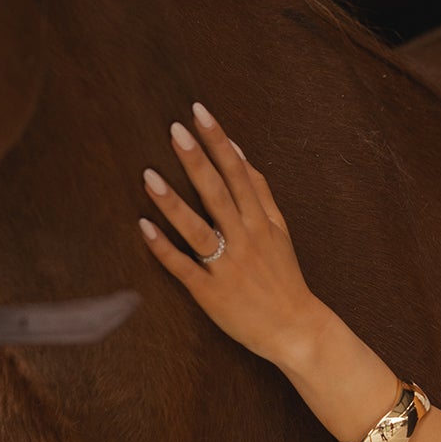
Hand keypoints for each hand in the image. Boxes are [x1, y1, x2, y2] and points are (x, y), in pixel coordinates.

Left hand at [138, 101, 318, 364]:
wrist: (296, 328)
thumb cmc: (284, 277)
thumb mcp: (279, 229)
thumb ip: (260, 191)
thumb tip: (240, 153)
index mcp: (261, 220)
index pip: (238, 171)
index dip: (219, 141)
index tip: (200, 113)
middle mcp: (245, 239)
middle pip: (218, 193)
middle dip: (197, 160)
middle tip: (175, 130)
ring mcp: (228, 266)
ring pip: (198, 229)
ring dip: (173, 202)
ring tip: (148, 175)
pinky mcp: (212, 293)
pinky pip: (185, 267)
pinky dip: (165, 248)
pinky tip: (144, 228)